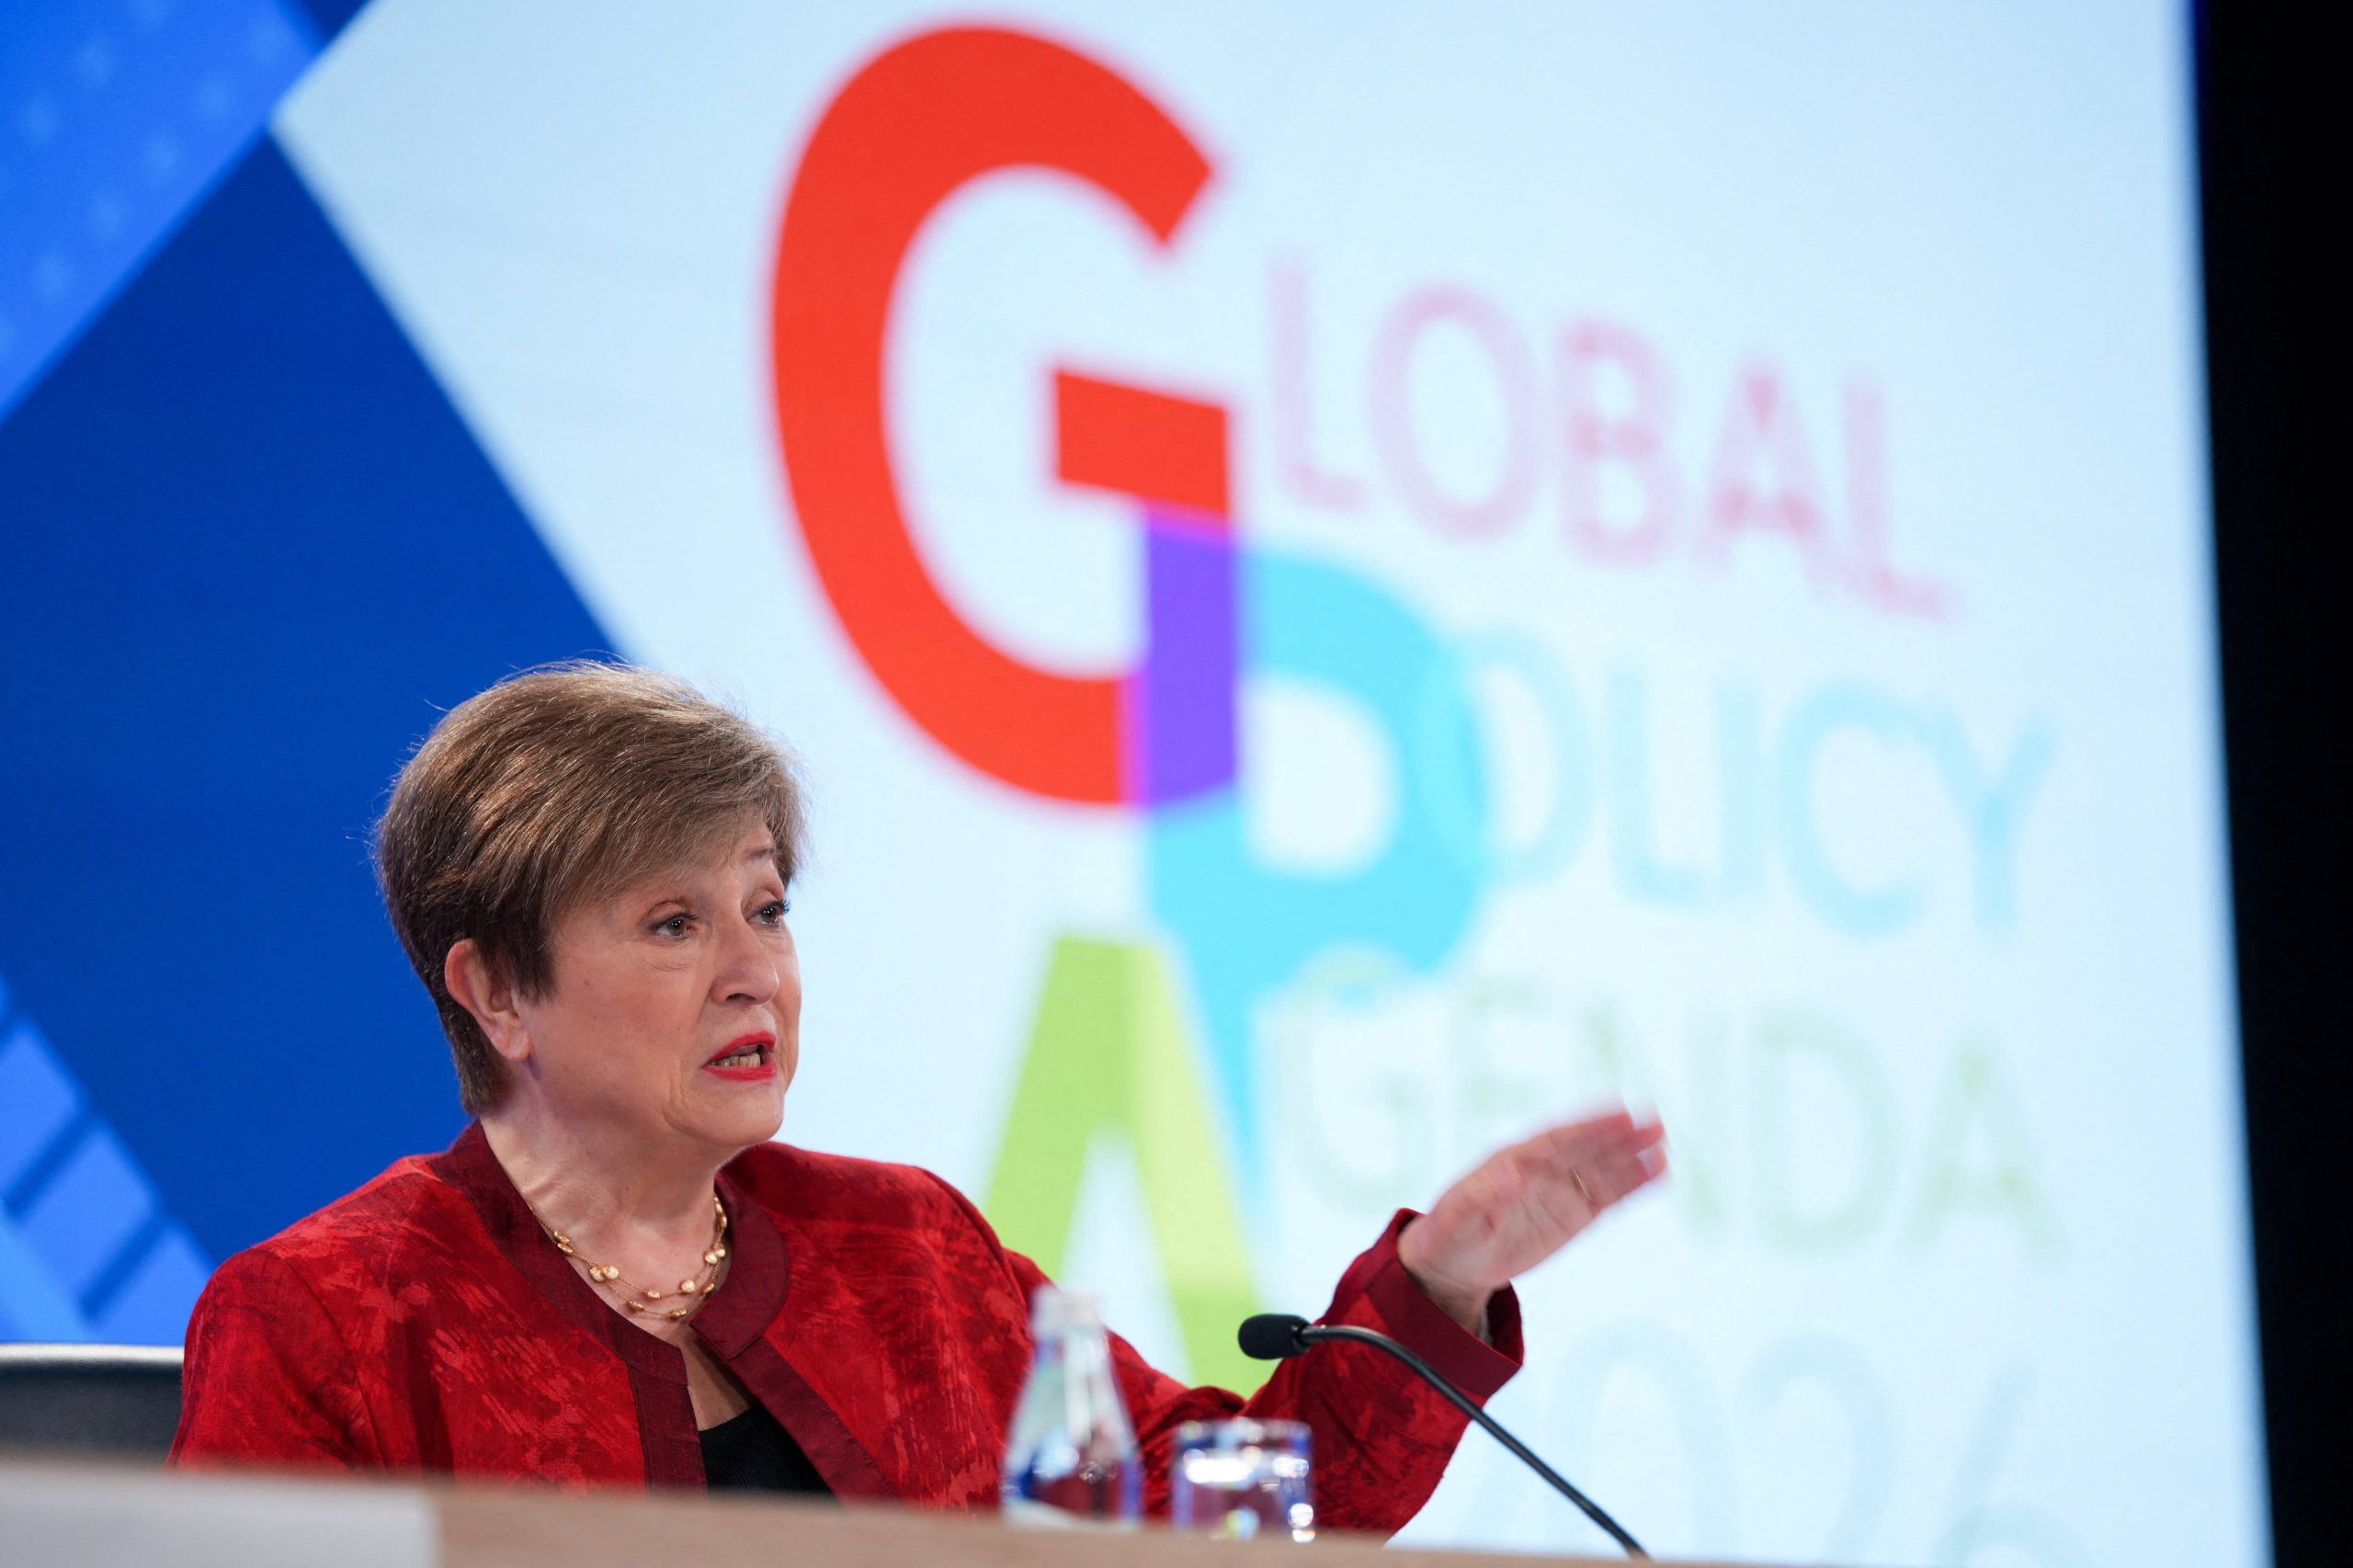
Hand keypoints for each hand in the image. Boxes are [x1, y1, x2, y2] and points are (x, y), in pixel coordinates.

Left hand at [1397, 1104, 1667, 1331]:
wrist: (1455, 1263)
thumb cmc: (1449, 1234)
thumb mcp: (1456, 1219)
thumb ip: (1480, 1198)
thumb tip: (1511, 1178)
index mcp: (1512, 1159)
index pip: (1557, 1138)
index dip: (1588, 1126)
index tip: (1620, 1111)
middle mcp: (1541, 1168)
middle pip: (1585, 1148)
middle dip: (1618, 1135)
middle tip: (1654, 1121)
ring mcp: (1559, 1190)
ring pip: (1601, 1170)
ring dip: (1632, 1158)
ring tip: (1663, 1146)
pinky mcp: (1573, 1215)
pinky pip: (1607, 1197)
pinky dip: (1631, 1185)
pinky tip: (1658, 1173)